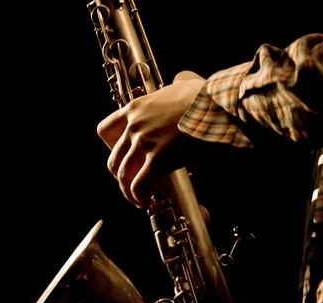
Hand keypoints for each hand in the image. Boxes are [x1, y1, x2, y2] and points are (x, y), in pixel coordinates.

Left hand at [97, 71, 205, 206]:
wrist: (217, 106)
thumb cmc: (206, 96)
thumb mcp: (181, 84)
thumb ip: (174, 87)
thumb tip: (182, 81)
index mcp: (136, 107)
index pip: (106, 131)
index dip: (112, 149)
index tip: (124, 157)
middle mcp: (135, 125)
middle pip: (113, 158)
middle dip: (121, 175)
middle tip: (132, 183)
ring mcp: (145, 142)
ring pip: (123, 174)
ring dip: (128, 191)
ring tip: (137, 199)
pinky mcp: (159, 159)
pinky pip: (139, 185)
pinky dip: (139, 196)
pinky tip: (145, 201)